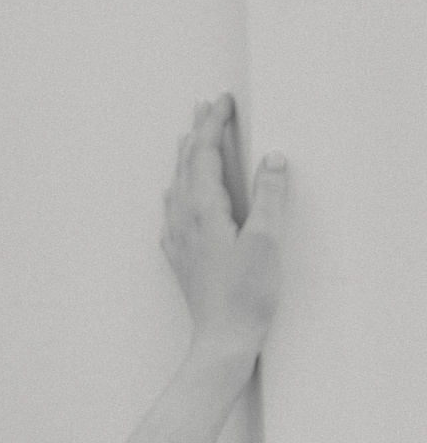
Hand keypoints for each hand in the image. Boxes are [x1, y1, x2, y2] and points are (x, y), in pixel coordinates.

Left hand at [161, 95, 286, 354]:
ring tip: (188, 137)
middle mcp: (184, 221)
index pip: (205, 154)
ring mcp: (179, 240)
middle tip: (205, 106)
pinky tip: (174, 194)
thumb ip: (269, 195)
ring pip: (177, 186)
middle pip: (187, 164)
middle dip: (197, 132)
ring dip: (185, 157)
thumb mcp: (266, 241)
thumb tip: (271, 158)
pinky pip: (172, 212)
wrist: (222, 341)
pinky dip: (176, 190)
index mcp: (204, 210)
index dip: (215, 124)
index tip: (223, 101)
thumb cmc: (245, 296)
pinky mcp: (181, 258)